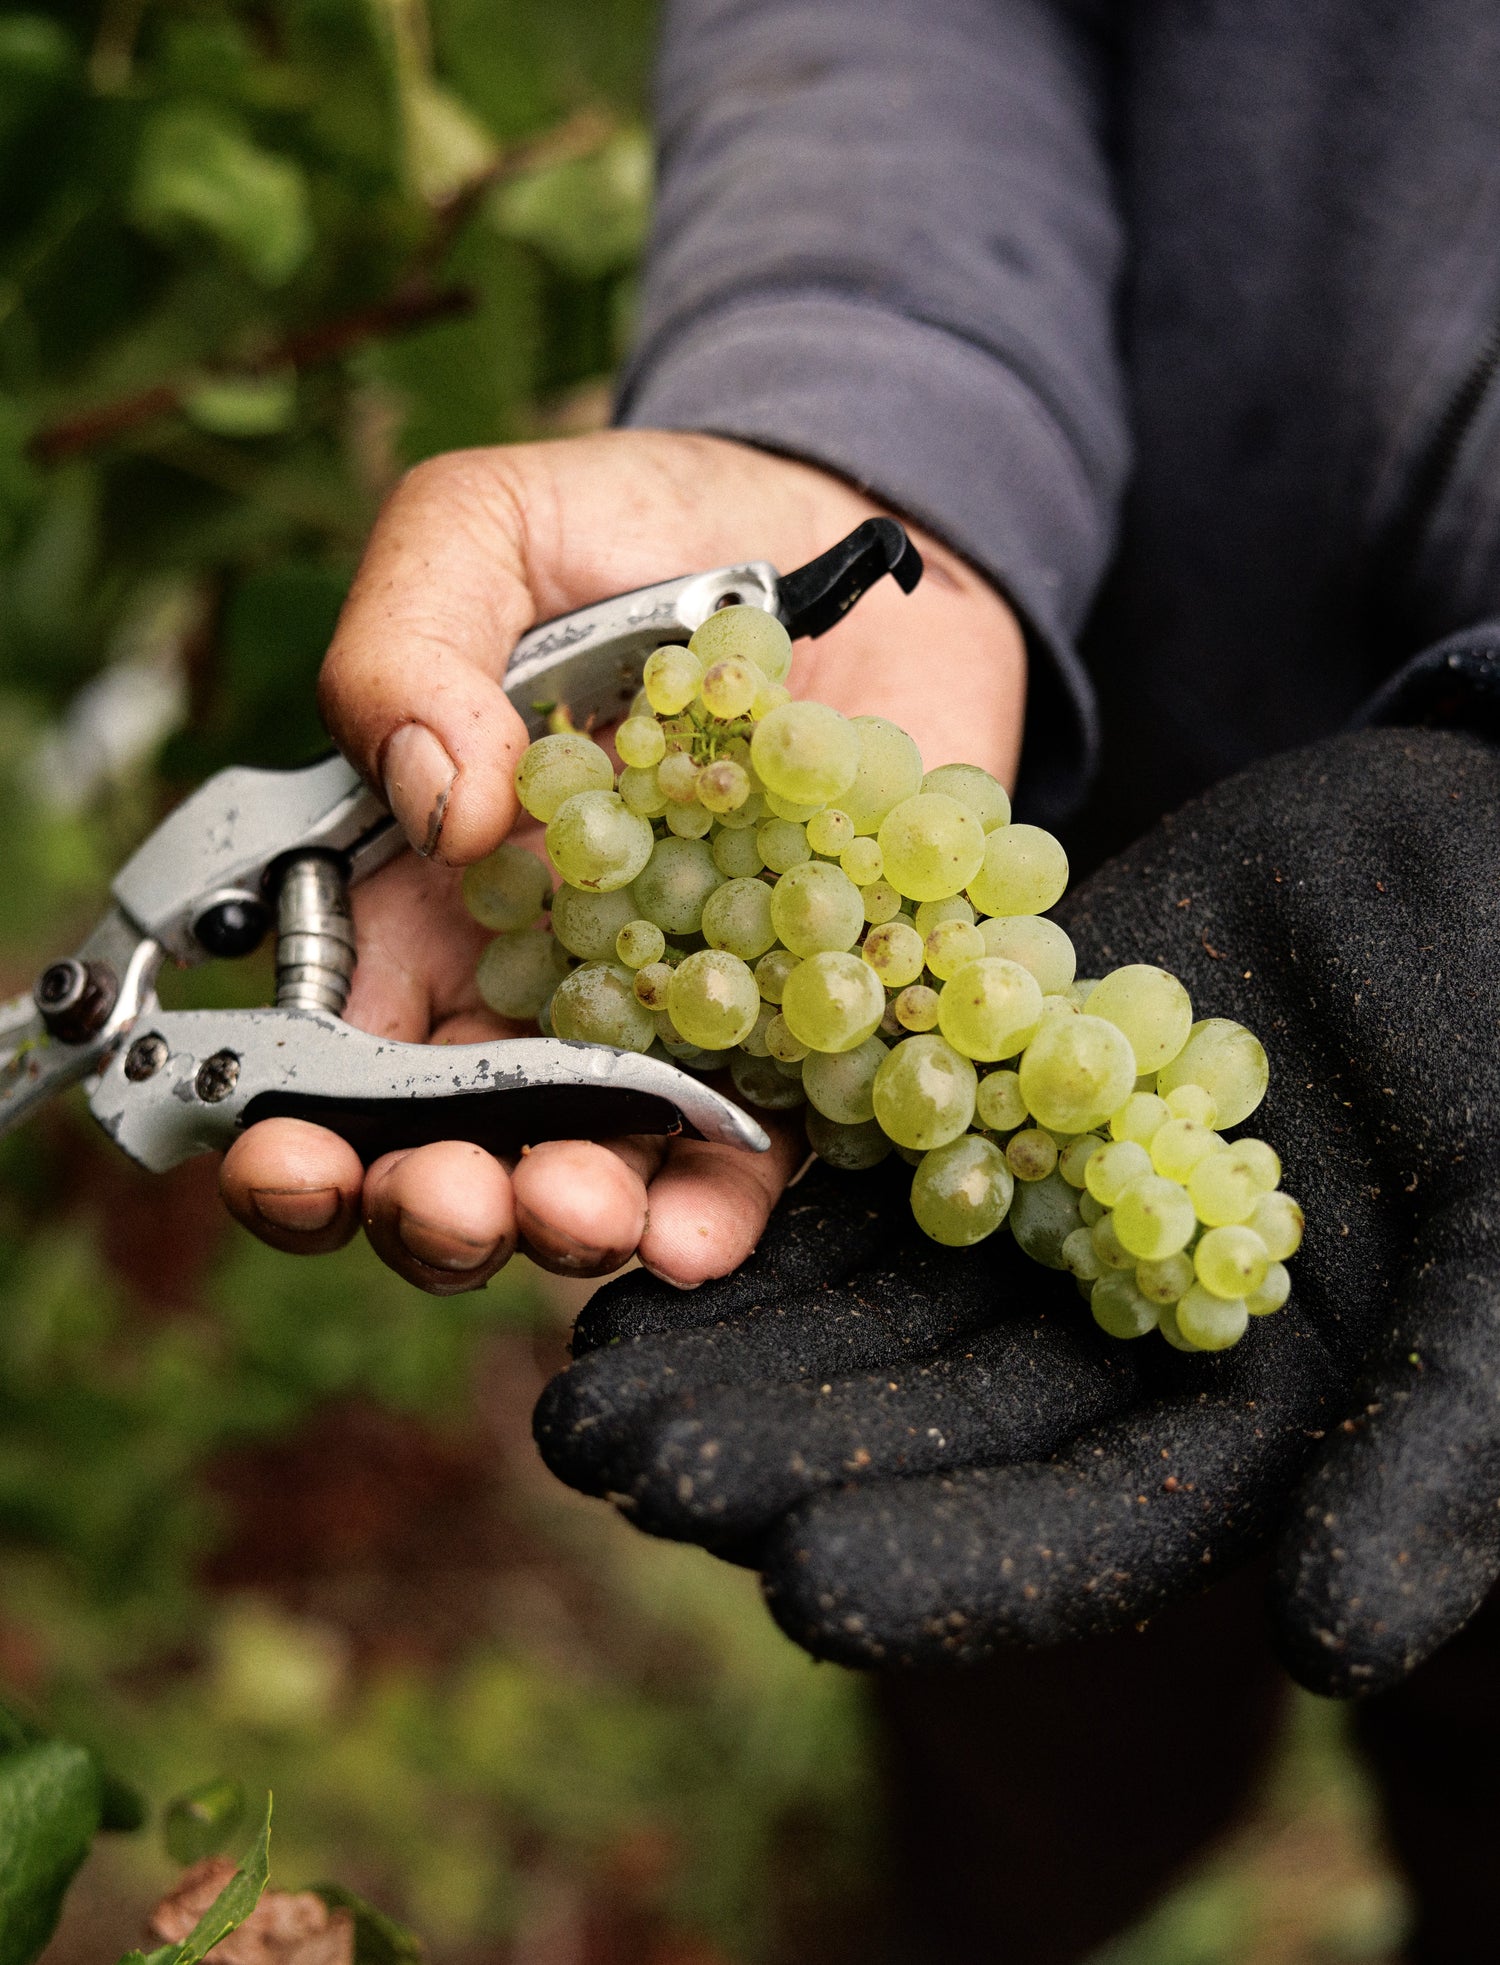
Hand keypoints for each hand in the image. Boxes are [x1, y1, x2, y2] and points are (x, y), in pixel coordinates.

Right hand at [217, 430, 1024, 1292]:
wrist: (861, 537)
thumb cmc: (645, 529)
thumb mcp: (490, 527)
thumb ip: (413, 644)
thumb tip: (437, 809)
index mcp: (427, 891)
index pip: (337, 1046)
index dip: (297, 1128)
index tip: (296, 1158)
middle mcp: (537, 984)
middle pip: (453, 1145)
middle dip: (431, 1206)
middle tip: (451, 1197)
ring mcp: (671, 1020)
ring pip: (593, 1174)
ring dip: (567, 1224)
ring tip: (581, 1204)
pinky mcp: (804, 1031)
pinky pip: (757, 1154)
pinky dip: (724, 1211)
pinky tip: (705, 1228)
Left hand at [535, 721, 1499, 1694]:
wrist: (1472, 856)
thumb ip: (1441, 1445)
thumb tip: (1333, 1643)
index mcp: (1236, 1424)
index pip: (1074, 1535)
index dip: (943, 1566)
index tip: (795, 1586)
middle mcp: (1111, 1342)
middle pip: (925, 1428)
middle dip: (772, 1456)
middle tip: (611, 1470)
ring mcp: (1035, 1216)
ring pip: (864, 1304)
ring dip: (726, 1347)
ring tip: (577, 1383)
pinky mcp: (983, 1086)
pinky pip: (856, 1150)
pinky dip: (760, 1190)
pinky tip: (642, 1209)